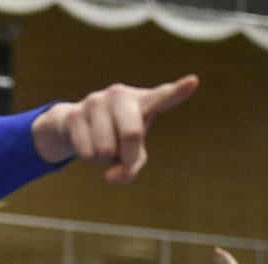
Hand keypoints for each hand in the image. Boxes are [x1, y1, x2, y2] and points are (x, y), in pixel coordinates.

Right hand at [31, 75, 198, 182]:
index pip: (163, 97)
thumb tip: (110, 176)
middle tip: (124, 159)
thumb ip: (130, 169)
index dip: (178, 91)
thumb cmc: (114, 138)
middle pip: (132, 134)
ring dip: (104, 158)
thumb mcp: (130, 153)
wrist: (74, 124)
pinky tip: (88, 145)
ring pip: (105, 149)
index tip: (193, 82)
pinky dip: (90, 158)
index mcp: (143, 101)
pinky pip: (87, 152)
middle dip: (127, 156)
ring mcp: (96, 102)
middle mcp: (121, 95)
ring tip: (103, 145)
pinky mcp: (75, 114)